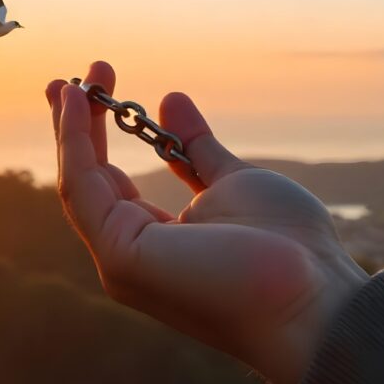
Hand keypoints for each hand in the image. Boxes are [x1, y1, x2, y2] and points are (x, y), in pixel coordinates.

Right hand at [46, 62, 367, 383]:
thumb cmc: (286, 248)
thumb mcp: (233, 181)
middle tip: (69, 80)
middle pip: (87, 180)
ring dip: (70, 128)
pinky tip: (79, 103)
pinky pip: (85, 188)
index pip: (110, 182)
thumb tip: (170, 99)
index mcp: (154, 239)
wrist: (314, 303)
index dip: (97, 135)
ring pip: (79, 182)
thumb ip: (195, 147)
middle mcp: (128, 252)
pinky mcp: (121, 257)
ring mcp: (120, 260)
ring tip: (71, 81)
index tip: (97, 89)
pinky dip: (76, 142)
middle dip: (75, 128)